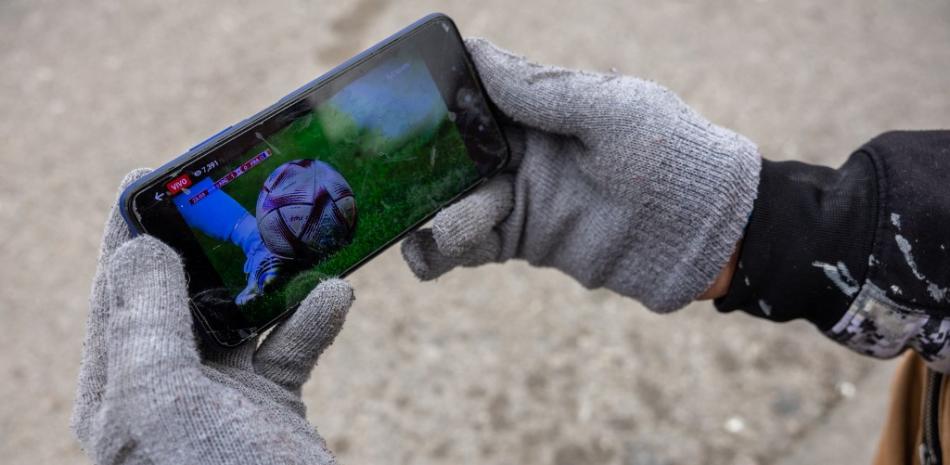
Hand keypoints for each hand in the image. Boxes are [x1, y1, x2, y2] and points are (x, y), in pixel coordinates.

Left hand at [72, 170, 352, 464]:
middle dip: (209, 240)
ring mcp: (216, 397)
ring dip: (271, 278)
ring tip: (297, 237)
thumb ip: (143, 324)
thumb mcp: (163, 406)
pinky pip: (288, 347)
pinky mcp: (268, 406)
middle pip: (179, 291)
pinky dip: (312, 319)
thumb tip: (135, 248)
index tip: (162, 172)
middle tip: (239, 192)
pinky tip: (335, 295)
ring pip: (238, 313)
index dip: (132, 225)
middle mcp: (161, 390)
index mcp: (118, 389)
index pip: (116, 288)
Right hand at [402, 39, 759, 311]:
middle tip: (386, 164)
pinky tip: (425, 250)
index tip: (400, 93)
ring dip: (431, 205)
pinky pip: (470, 243)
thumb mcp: (611, 110)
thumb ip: (543, 91)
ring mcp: (518, 194)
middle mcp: (521, 148)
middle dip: (420, 154)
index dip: (437, 90)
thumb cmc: (668, 154)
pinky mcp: (521, 240)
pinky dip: (441, 247)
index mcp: (541, 107)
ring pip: (452, 195)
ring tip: (426, 219)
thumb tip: (479, 55)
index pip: (475, 91)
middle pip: (451, 146)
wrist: (704, 232)